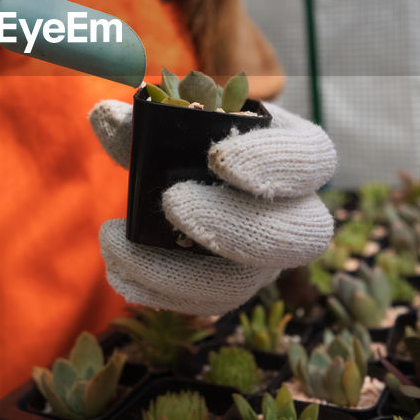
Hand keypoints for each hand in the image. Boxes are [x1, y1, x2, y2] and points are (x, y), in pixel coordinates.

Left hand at [89, 100, 335, 314]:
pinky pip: (208, 302)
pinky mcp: (235, 285)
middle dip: (231, 224)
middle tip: (172, 201)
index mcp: (299, 156)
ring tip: (117, 247)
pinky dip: (160, 291)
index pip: (313, 158)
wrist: (200, 170)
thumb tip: (106, 116)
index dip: (275, 161)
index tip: (217, 157)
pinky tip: (119, 274)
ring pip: (246, 282)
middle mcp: (298, 214)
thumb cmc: (202, 134)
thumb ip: (149, 116)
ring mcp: (269, 259)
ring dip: (178, 272)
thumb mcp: (185, 116)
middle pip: (297, 235)